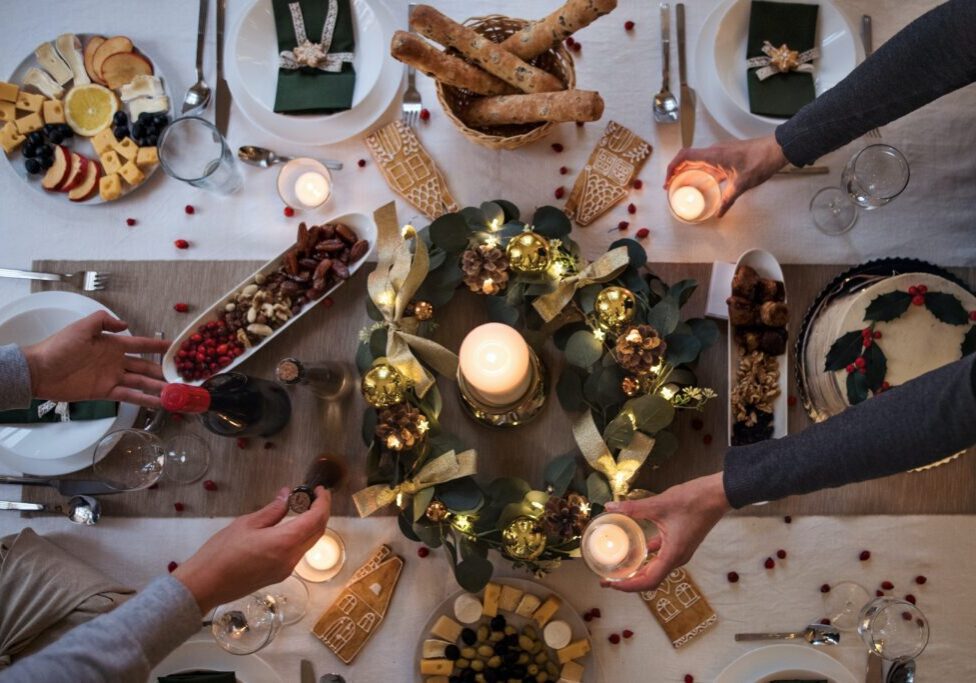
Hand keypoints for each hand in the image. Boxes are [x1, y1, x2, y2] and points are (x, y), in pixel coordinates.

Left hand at [22, 311, 170, 407]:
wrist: (40, 370)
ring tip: (176, 393)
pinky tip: (159, 403)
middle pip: (145, 367)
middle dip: (163, 371)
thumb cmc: (59, 347)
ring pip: (141, 383)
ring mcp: (112, 378)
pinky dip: (145, 400)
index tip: (176, 347)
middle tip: (181, 377)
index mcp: (113, 344)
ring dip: (158, 388)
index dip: (158, 345)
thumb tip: (125, 324)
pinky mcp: (105, 393)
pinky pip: (129, 396)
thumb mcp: (81, 327)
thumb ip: (103, 321)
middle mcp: (116, 361)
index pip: (141, 344)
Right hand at [174, 486, 331, 612]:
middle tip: (312, 496)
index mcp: (285, 542)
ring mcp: (286, 570)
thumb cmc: (221, 552)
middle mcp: (291, 558)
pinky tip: (289, 527)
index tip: (319, 490)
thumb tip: (287, 495)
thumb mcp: (246, 524)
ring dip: (311, 526)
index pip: (317, 519)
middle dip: (320, 512)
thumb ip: (272, 510)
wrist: (205, 585)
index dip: (323, 502)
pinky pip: (297, 553)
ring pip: (309, 544)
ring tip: (300, 508)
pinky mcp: (279, 576)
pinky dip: (300, 537)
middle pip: (317, 532)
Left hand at [601, 473, 729, 592]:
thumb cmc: (693, 501)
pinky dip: (647, 557)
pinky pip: (661, 556)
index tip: (610, 583)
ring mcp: (680, 551)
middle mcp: (677, 558)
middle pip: (651, 579)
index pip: (648, 581)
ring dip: (638, 571)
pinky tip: (636, 548)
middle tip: (608, 578)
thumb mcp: (659, 504)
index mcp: (673, 554)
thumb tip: (610, 506)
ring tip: (618, 566)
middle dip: (629, 581)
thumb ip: (633, 508)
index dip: (628, 585)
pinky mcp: (681, 543)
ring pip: (656, 569)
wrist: (717, 495)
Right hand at [665, 135, 787, 216]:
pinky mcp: (727, 155)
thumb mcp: (742, 184)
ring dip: (688, 171)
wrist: (777, 148)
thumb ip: (728, 199)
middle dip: (676, 171)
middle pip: (688, 158)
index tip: (668, 180)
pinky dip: (701, 171)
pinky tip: (704, 183)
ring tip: (683, 185)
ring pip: (698, 160)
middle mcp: (714, 151)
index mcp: (713, 155)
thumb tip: (718, 213)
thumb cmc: (760, 161)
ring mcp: (721, 152)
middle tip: (671, 186)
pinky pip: (708, 162)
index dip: (672, 167)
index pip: (684, 156)